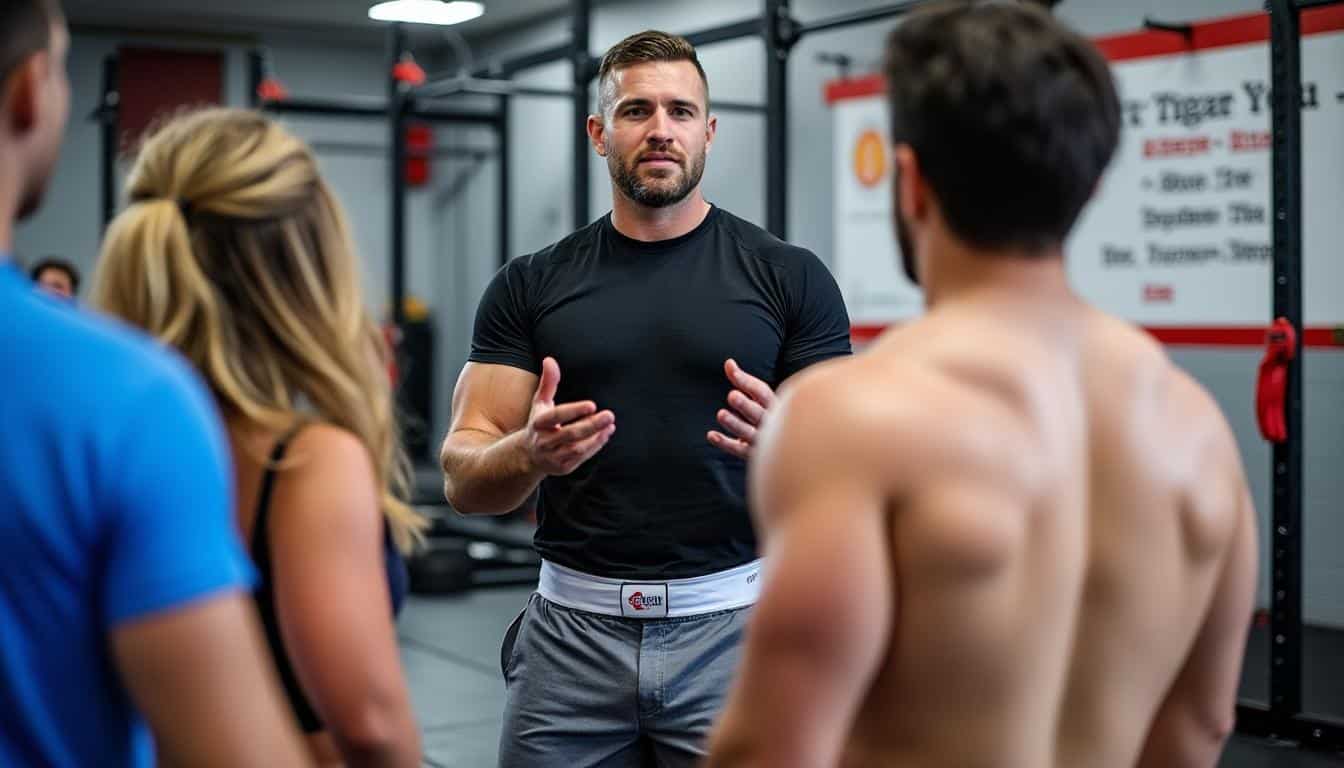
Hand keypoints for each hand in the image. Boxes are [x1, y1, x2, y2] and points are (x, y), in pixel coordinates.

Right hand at [525, 357, 615, 475]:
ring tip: (610, 424)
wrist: (529, 455)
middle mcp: (544, 442)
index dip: (574, 411)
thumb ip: (548, 382)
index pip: (556, 416)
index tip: (592, 405)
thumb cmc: (539, 424)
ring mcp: (553, 456)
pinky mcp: (563, 467)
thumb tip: (549, 360)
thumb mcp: (540, 402)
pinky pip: (582, 457)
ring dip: (596, 437)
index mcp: (538, 423)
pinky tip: (606, 433)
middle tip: (609, 414)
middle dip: (591, 425)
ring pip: (577, 448)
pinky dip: (596, 446)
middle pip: (570, 435)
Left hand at [707, 358, 774, 459]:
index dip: (747, 381)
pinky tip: (711, 435)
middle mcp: (770, 422)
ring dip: (735, 424)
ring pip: (748, 433)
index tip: (732, 370)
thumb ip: (742, 379)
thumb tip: (728, 362)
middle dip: (745, 405)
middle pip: (758, 413)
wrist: (790, 446)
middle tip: (731, 396)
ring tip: (721, 414)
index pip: (762, 392)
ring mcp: (763, 440)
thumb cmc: (767, 414)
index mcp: (774, 405)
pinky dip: (725, 443)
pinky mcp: (752, 454)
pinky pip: (738, 450)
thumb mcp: (758, 396)